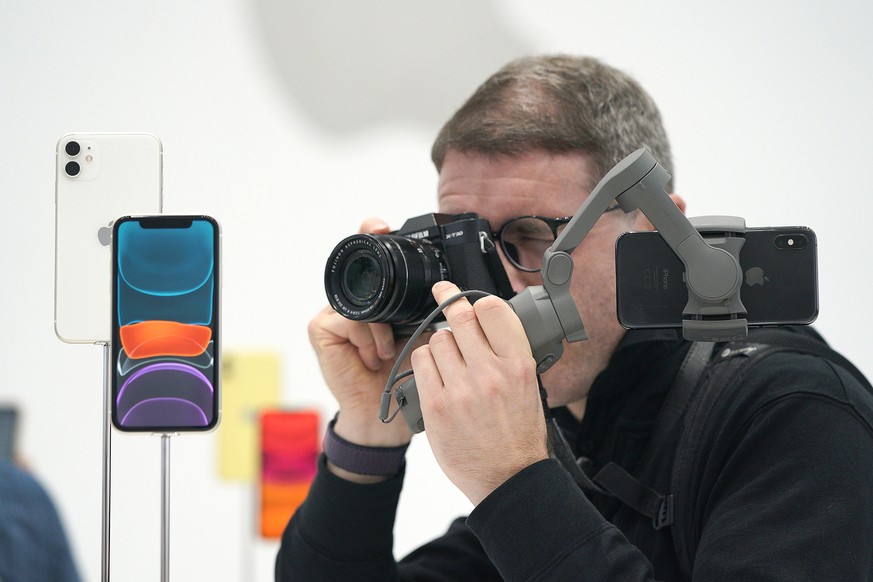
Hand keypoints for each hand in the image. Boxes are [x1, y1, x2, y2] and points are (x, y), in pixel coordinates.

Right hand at [308, 218, 411, 448]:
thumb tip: (451, 289)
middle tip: (392, 295)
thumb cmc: (403, 374)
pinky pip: (348, 320)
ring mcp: (333, 313)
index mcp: (376, 298)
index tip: (383, 227)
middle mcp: (352, 302)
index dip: (373, 236)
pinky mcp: (320, 328)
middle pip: (362, 274)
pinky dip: (366, 338)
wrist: (383, 412)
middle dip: (378, 277)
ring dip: (381, 327)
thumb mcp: (422, 333)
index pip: (371, 257)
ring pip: (361, 302)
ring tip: (388, 350)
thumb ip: (427, 309)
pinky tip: (373, 356)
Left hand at [412, 281, 547, 504]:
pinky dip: (424, 362)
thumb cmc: (519, 435)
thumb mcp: (528, 388)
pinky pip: (420, 363)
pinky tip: (433, 372)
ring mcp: (461, 390)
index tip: (469, 299)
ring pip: (437, 339)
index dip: (478, 301)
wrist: (508, 478)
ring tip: (447, 359)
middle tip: (443, 293)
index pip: (493, 310)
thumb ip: (508, 354)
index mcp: (518, 365)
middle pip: (460, 318)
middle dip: (450, 302)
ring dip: (439, 343)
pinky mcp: (437, 406)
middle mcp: (490, 373)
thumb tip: (485, 322)